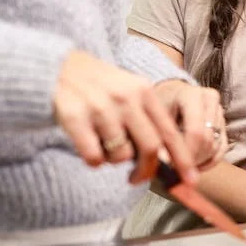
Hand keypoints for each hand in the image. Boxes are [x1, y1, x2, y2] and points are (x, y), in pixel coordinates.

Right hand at [53, 50, 197, 184]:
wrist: (55, 66)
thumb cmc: (98, 85)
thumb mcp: (129, 89)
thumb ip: (147, 116)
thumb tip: (168, 157)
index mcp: (143, 91)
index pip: (170, 131)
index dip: (183, 159)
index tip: (191, 179)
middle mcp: (126, 98)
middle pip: (151, 148)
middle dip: (147, 171)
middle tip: (137, 178)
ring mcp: (100, 108)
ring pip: (121, 155)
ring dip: (115, 160)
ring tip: (104, 145)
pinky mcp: (75, 118)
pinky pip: (94, 157)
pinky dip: (94, 160)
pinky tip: (88, 146)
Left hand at [153, 79, 227, 170]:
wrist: (169, 94)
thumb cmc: (158, 105)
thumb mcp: (153, 116)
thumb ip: (158, 137)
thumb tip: (163, 163)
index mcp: (191, 95)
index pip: (195, 132)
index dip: (186, 154)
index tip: (172, 167)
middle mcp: (210, 99)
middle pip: (207, 140)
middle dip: (192, 159)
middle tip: (175, 169)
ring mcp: (219, 110)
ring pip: (215, 146)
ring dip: (200, 160)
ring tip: (181, 165)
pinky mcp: (223, 122)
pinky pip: (222, 148)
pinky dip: (210, 161)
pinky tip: (196, 166)